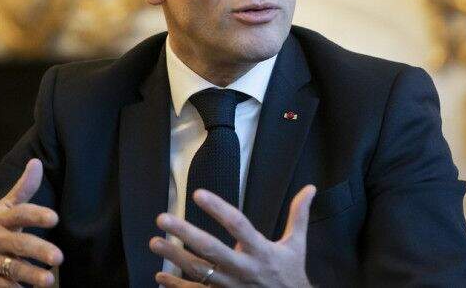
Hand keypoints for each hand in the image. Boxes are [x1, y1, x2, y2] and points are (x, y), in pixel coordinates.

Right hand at [0, 159, 62, 287]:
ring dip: (30, 275)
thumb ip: (23, 189)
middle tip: (58, 257)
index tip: (54, 218)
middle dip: (39, 250)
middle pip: (18, 244)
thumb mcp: (0, 208)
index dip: (36, 215)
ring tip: (48, 280)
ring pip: (11, 269)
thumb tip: (37, 162)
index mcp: (0, 219)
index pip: (19, 213)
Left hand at [150, 185, 315, 287]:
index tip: (198, 194)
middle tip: (163, 218)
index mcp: (261, 251)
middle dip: (185, 233)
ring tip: (155, 242)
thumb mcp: (296, 245)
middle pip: (211, 249)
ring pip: (199, 271)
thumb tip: (310, 189)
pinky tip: (160, 277)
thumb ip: (299, 215)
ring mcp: (230, 287)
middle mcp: (243, 269)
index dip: (218, 209)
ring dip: (175, 257)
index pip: (237, 225)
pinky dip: (177, 286)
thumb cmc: (290, 274)